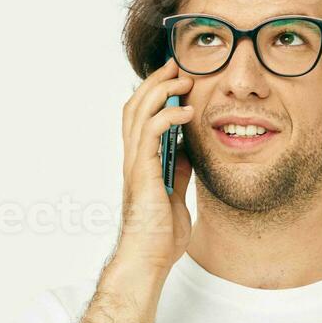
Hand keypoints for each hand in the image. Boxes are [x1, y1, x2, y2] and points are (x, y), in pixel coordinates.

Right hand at [111, 57, 195, 280]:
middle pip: (135, 105)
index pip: (140, 116)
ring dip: (160, 91)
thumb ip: (179, 169)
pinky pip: (151, 134)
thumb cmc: (160, 233)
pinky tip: (187, 112)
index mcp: (140, 161)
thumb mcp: (177, 192)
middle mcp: (133, 158)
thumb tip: (188, 150)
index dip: (154, 92)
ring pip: (138, 112)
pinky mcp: (143, 172)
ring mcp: (135, 164)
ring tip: (182, 80)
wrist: (150, 257)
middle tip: (176, 65)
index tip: (174, 75)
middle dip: (156, 81)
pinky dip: (168, 117)